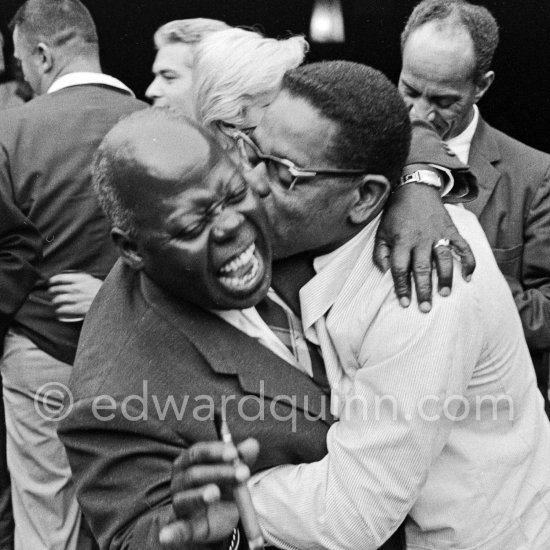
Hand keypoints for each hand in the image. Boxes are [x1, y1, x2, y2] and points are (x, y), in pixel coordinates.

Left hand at [47, 272, 102, 320]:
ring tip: (54, 301)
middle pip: (58, 288)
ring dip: (55, 300)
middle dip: (52, 290)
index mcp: (83, 279)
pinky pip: (64, 309)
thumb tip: (75, 279)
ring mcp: (78, 298)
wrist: (112, 302)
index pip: (62, 277)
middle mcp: (78, 288)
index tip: (51, 281)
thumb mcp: (95, 281)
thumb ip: (84, 279)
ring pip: (59, 298)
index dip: (54, 279)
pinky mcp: (78, 308)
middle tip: (51, 291)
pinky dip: (60, 310)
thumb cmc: (105, 292)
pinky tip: (59, 310)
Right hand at [160, 439, 259, 548]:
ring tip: (215, 493)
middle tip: (243, 473)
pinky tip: (165, 536)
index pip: (197, 453)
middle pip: (194, 474)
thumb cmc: (223, 485)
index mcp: (189, 462)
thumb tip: (252, 444)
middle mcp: (180, 481)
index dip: (215, 451)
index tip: (234, 453)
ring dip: (200, 495)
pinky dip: (172, 533)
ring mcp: (179, 503)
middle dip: (219, 472)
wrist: (218, 516)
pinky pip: (177, 530)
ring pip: (185, 499)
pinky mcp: (183, 526)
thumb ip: (242, 458)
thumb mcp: (234, 471)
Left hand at [374, 184, 474, 311]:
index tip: (404, 303)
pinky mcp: (451, 230)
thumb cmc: (395, 214)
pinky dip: (468, 261)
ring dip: (445, 278)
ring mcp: (438, 234)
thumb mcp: (381, 232)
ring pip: (443, 259)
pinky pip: (463, 247)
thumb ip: (380, 253)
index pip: (399, 268)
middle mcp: (420, 239)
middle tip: (425, 308)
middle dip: (423, 289)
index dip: (401, 286)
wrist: (415, 189)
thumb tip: (385, 272)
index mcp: (401, 240)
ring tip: (444, 294)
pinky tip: (469, 277)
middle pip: (421, 268)